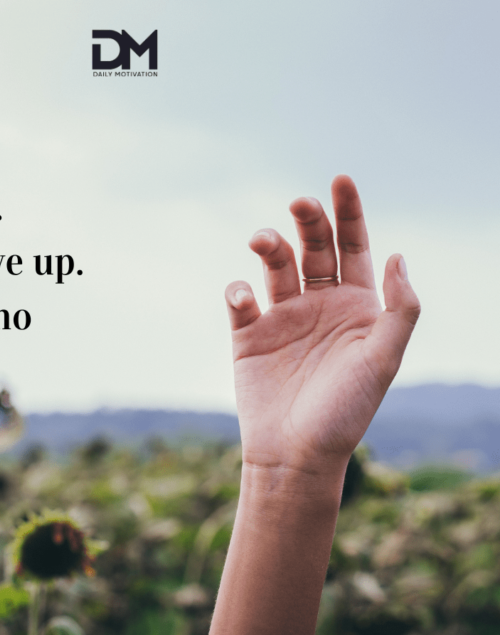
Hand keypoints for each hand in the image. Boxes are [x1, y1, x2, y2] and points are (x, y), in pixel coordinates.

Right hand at [225, 175, 419, 471]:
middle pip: (314, 248)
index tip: (340, 179)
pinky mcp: (247, 335)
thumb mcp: (384, 359)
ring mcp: (282, 319)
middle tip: (300, 203)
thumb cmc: (345, 411)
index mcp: (355, 306)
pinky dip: (238, 291)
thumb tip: (397, 255)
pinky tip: (244, 299)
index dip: (349, 212)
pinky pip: (240, 301)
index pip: (353, 247)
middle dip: (308, 221)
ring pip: (274, 266)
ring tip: (262, 240)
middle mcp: (319, 305)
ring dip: (269, 245)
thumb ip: (399, 308)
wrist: (296, 452)